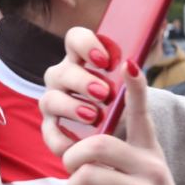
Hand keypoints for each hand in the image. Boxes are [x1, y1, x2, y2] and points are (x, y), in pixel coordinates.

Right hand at [39, 26, 122, 156]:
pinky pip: (48, 133)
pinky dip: (61, 139)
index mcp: (83, 60)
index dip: (85, 44)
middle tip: (104, 93)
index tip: (104, 60)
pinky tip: (77, 144)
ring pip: (49, 100)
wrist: (125, 142)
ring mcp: (54, 103)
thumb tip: (132, 64)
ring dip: (71, 107)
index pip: (75, 39)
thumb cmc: (126, 108)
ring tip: (94, 116)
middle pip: (61, 72)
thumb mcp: (135, 94)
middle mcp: (64, 79)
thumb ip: (136, 80)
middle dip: (82, 81)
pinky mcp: (52, 130)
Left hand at [56, 66, 184, 184]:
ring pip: (86, 176)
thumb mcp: (145, 176)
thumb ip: (120, 159)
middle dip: (72, 157)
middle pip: (98, 145)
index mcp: (150, 153)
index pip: (142, 114)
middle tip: (71, 171)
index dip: (136, 88)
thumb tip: (83, 148)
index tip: (129, 63)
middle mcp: (149, 168)